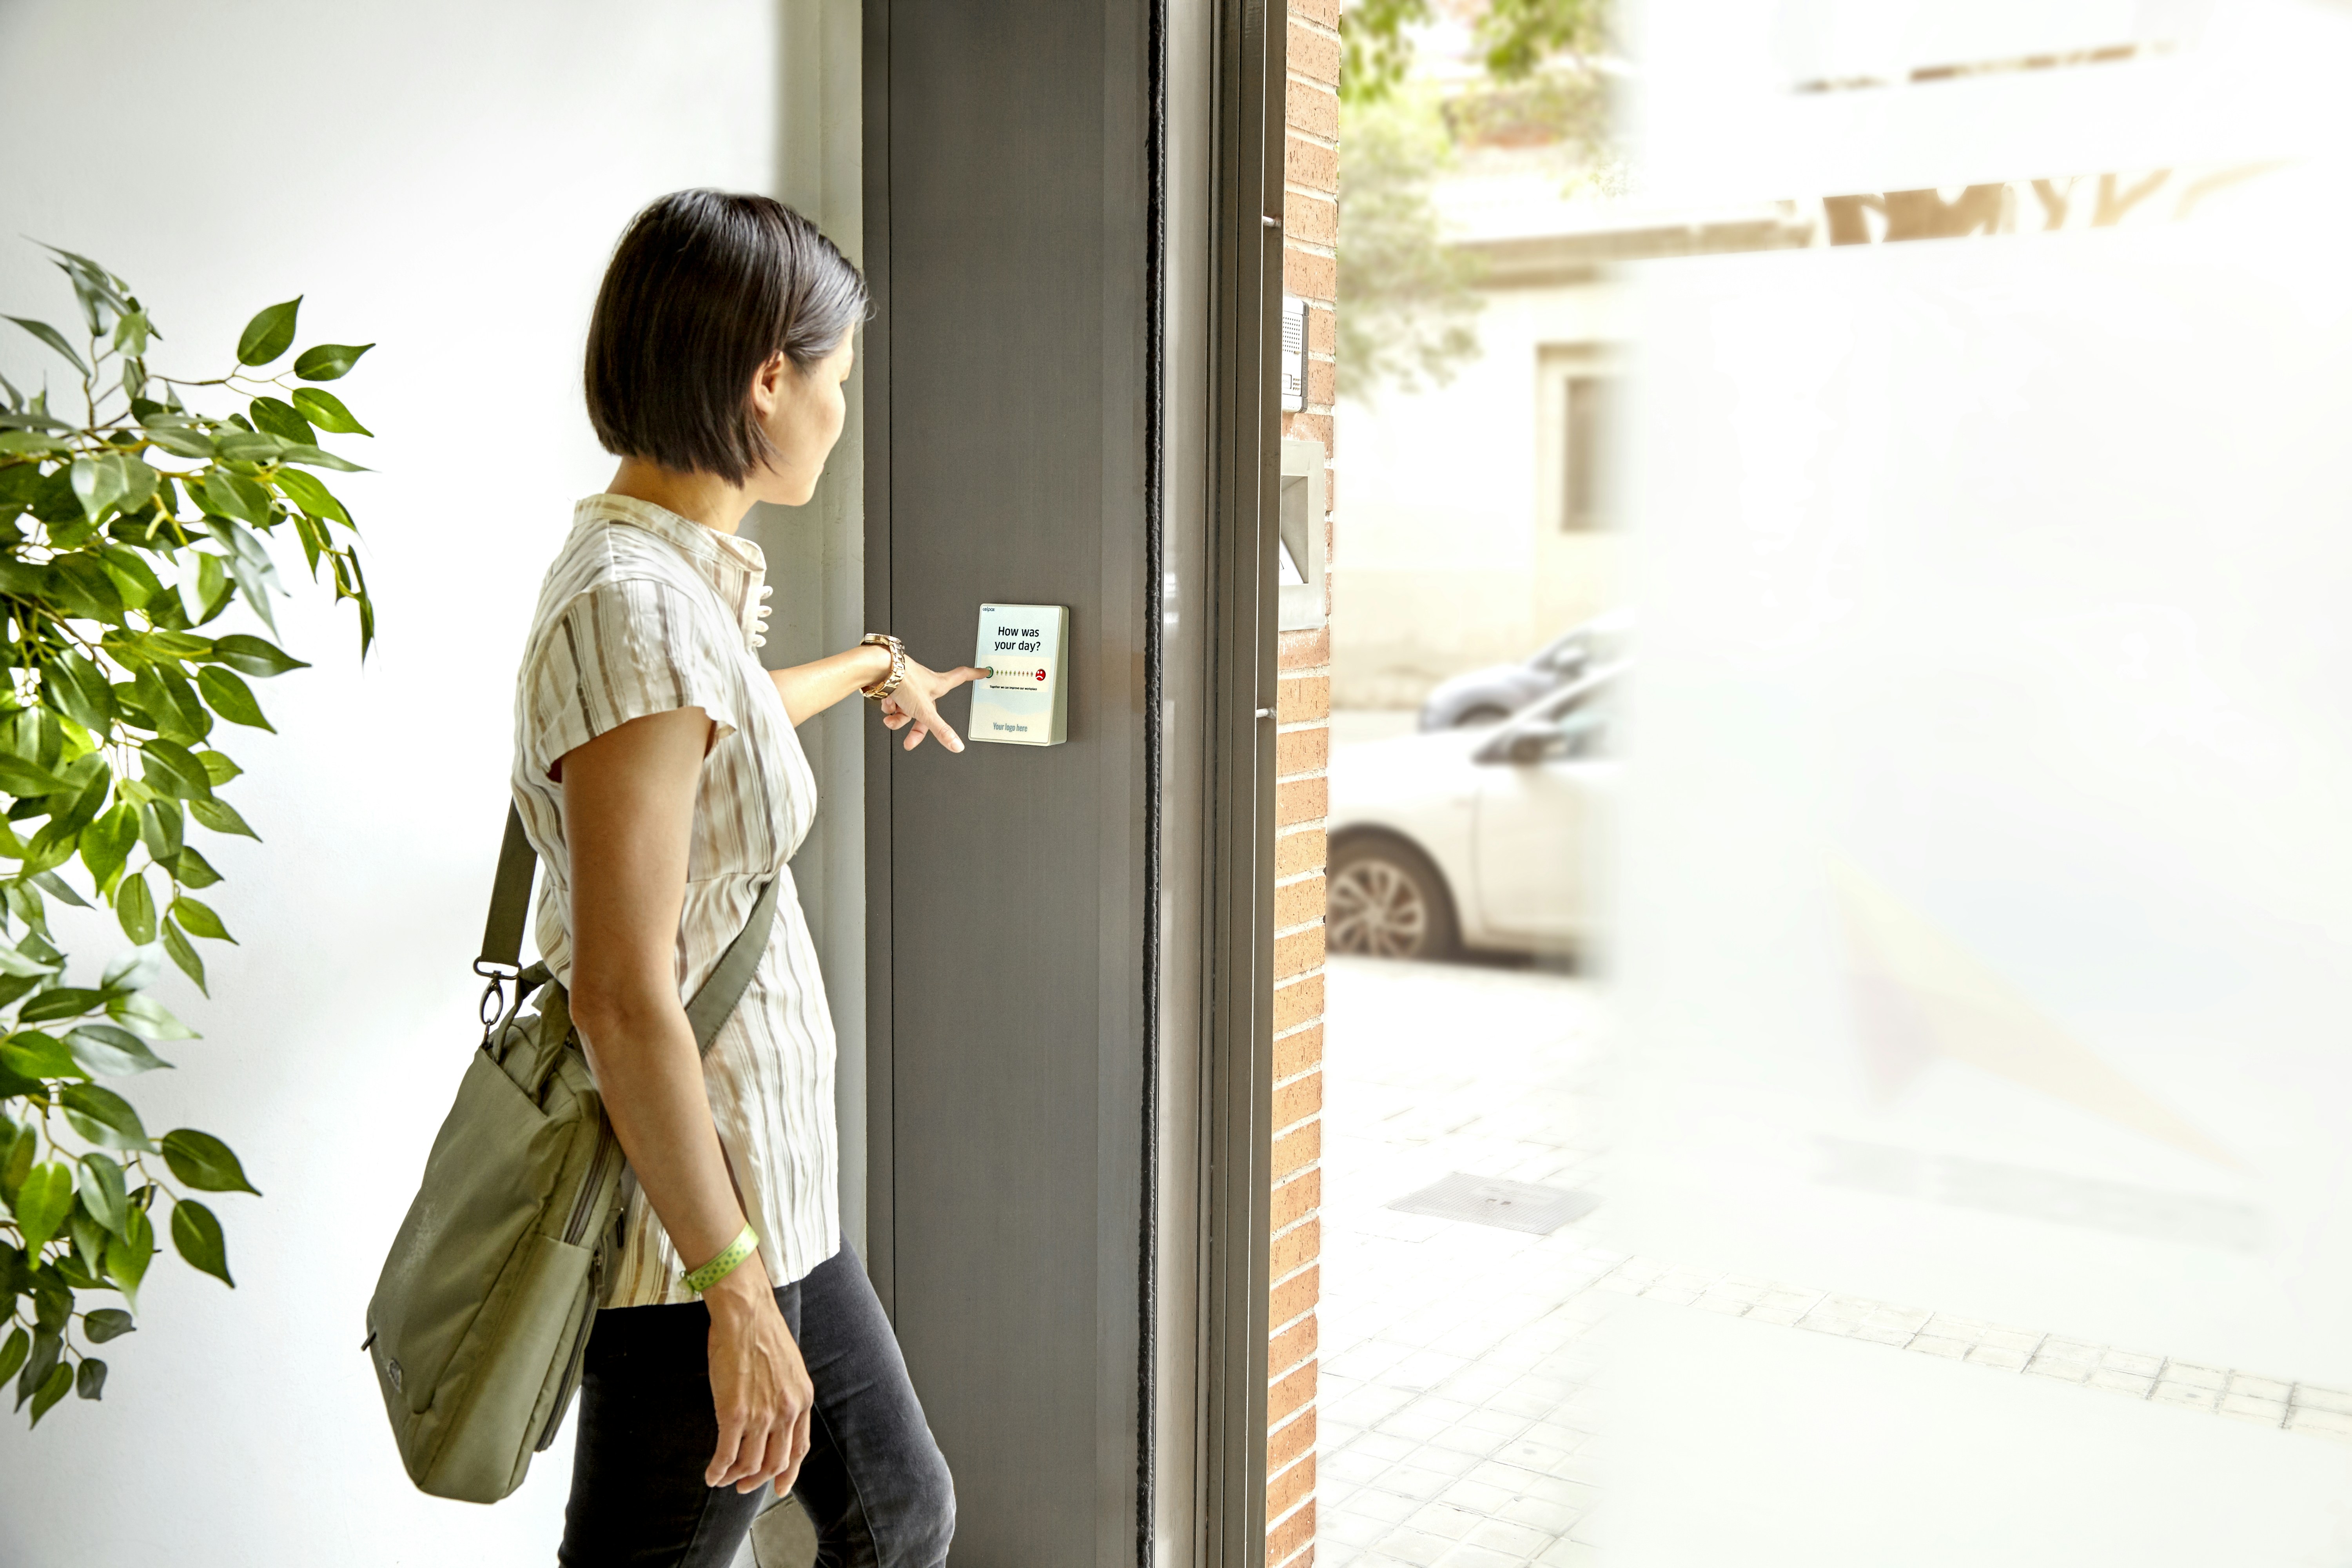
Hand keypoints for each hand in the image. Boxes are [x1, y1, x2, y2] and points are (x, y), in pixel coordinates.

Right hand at [703, 1256, 814, 1495]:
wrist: (746, 1314)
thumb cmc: (761, 1333)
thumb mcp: (789, 1367)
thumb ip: (786, 1393)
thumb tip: (776, 1413)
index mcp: (801, 1400)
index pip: (799, 1448)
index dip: (788, 1472)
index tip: (780, 1486)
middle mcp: (786, 1411)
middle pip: (775, 1462)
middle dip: (759, 1480)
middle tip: (744, 1486)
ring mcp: (761, 1415)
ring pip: (751, 1464)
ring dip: (736, 1478)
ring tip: (724, 1479)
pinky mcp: (734, 1413)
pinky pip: (727, 1455)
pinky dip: (718, 1470)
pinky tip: (711, 1474)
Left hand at [879, 657, 986, 752]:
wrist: (878, 670)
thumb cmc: (903, 680)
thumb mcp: (925, 711)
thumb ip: (940, 730)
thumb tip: (957, 745)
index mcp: (938, 684)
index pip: (961, 676)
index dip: (973, 675)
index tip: (982, 671)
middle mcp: (924, 684)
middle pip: (926, 710)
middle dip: (916, 728)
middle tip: (910, 741)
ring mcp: (909, 684)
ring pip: (907, 709)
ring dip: (897, 718)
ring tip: (891, 719)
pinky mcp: (894, 685)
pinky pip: (894, 702)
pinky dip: (889, 707)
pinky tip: (886, 704)